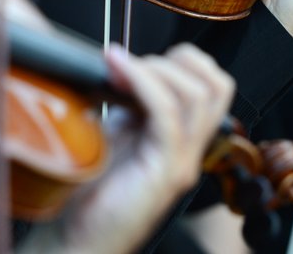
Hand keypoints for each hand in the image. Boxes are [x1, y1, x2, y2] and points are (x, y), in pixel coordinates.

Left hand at [19, 43, 234, 253]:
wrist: (76, 241)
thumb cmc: (90, 194)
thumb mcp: (115, 134)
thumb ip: (129, 105)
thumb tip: (122, 63)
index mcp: (180, 140)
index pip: (211, 86)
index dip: (180, 60)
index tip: (135, 57)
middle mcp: (189, 151)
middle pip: (216, 85)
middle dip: (176, 59)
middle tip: (132, 62)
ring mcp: (181, 163)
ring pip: (198, 95)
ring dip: (156, 67)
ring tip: (120, 66)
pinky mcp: (165, 173)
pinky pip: (167, 114)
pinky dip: (143, 81)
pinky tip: (118, 71)